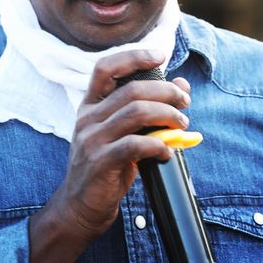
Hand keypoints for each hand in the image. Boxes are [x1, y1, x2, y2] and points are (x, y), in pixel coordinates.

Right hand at [26, 49, 190, 262]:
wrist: (79, 207)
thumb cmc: (106, 165)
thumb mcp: (123, 132)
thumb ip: (148, 108)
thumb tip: (182, 85)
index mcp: (90, 105)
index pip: (105, 67)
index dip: (133, 56)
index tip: (160, 55)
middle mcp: (88, 117)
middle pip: (131, 89)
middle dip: (165, 91)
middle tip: (184, 102)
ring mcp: (91, 139)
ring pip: (135, 112)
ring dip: (166, 115)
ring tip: (182, 124)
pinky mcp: (99, 162)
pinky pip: (134, 145)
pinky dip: (158, 144)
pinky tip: (168, 150)